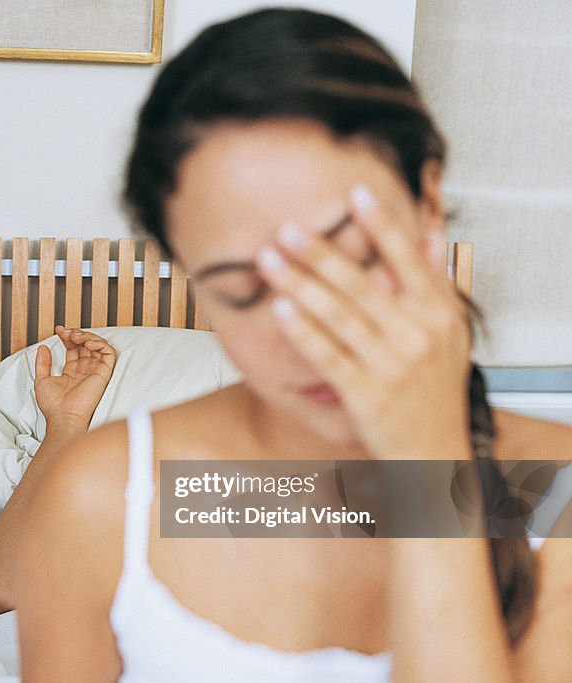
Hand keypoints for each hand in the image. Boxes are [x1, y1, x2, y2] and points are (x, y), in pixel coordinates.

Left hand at [33, 326, 116, 432]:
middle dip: (76, 333)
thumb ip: (43, 363)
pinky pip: (109, 353)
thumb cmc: (53, 406)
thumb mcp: (42, 380)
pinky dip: (100, 343)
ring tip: (75, 337)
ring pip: (98, 345)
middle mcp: (85, 369)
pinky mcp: (104, 373)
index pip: (73, 347)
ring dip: (87, 336)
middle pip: (85, 343)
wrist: (63, 417)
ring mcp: (95, 370)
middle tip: (66, 332)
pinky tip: (87, 343)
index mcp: (72, 371)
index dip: (67, 336)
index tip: (58, 330)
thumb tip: (43, 347)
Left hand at [255, 185, 471, 458]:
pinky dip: (304, 331)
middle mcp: (418, 335)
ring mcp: (391, 366)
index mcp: (439, 315)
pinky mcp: (366, 395)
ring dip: (300, 284)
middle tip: (288, 226)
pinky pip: (328, 356)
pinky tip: (280, 308)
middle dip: (321, 253)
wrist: (433, 453)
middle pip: (363, 284)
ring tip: (269, 260)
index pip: (408, 260)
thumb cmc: (434, 391)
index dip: (382, 225)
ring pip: (339, 316)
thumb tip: (432, 233)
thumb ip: (438, 282)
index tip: (355, 193)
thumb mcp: (450, 334)